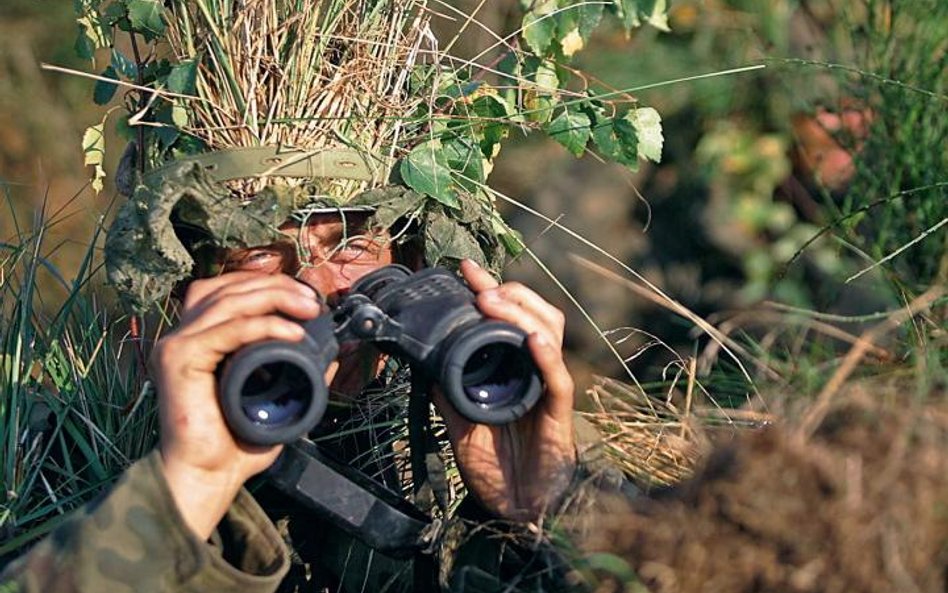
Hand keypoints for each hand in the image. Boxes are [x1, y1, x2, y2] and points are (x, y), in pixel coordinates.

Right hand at [151, 272, 323, 538]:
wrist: (208, 476)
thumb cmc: (235, 442)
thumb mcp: (276, 401)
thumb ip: (297, 377)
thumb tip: (329, 358)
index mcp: (199, 338)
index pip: (229, 290)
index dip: (268, 285)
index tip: (307, 296)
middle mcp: (183, 335)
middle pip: (229, 288)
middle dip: (276, 286)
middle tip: (312, 300)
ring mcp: (177, 345)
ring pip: (229, 301)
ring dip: (274, 297)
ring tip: (308, 309)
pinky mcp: (179, 360)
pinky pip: (227, 330)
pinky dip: (262, 326)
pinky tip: (291, 332)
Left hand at [433, 260, 576, 520]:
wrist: (512, 507)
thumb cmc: (492, 462)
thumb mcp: (458, 418)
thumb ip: (447, 387)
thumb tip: (422, 355)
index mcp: (515, 366)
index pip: (510, 318)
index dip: (491, 290)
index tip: (466, 269)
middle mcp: (535, 370)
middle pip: (538, 315)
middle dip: (510, 293)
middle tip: (480, 286)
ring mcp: (548, 390)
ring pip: (550, 335)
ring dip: (522, 314)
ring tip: (493, 302)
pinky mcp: (559, 416)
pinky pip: (558, 381)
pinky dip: (547, 357)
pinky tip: (533, 341)